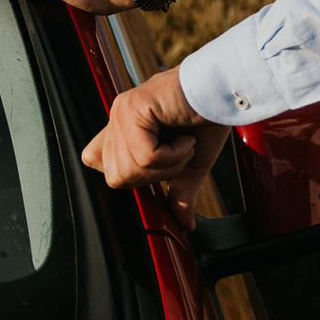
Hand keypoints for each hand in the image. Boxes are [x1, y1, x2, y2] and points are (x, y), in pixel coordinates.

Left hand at [81, 68, 230, 226]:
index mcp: (123, 129)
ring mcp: (122, 111)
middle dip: (153, 176)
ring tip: (184, 144)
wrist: (225, 92)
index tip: (160, 165)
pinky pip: (145, 155)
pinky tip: (185, 139)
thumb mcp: (190, 166)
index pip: (94, 161)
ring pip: (130, 168)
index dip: (128, 175)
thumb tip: (185, 226)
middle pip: (115, 177)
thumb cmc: (207, 121)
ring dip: (167, 165)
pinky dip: (172, 156)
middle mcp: (117, 118)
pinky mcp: (133, 107)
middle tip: (178, 154)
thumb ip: (178, 193)